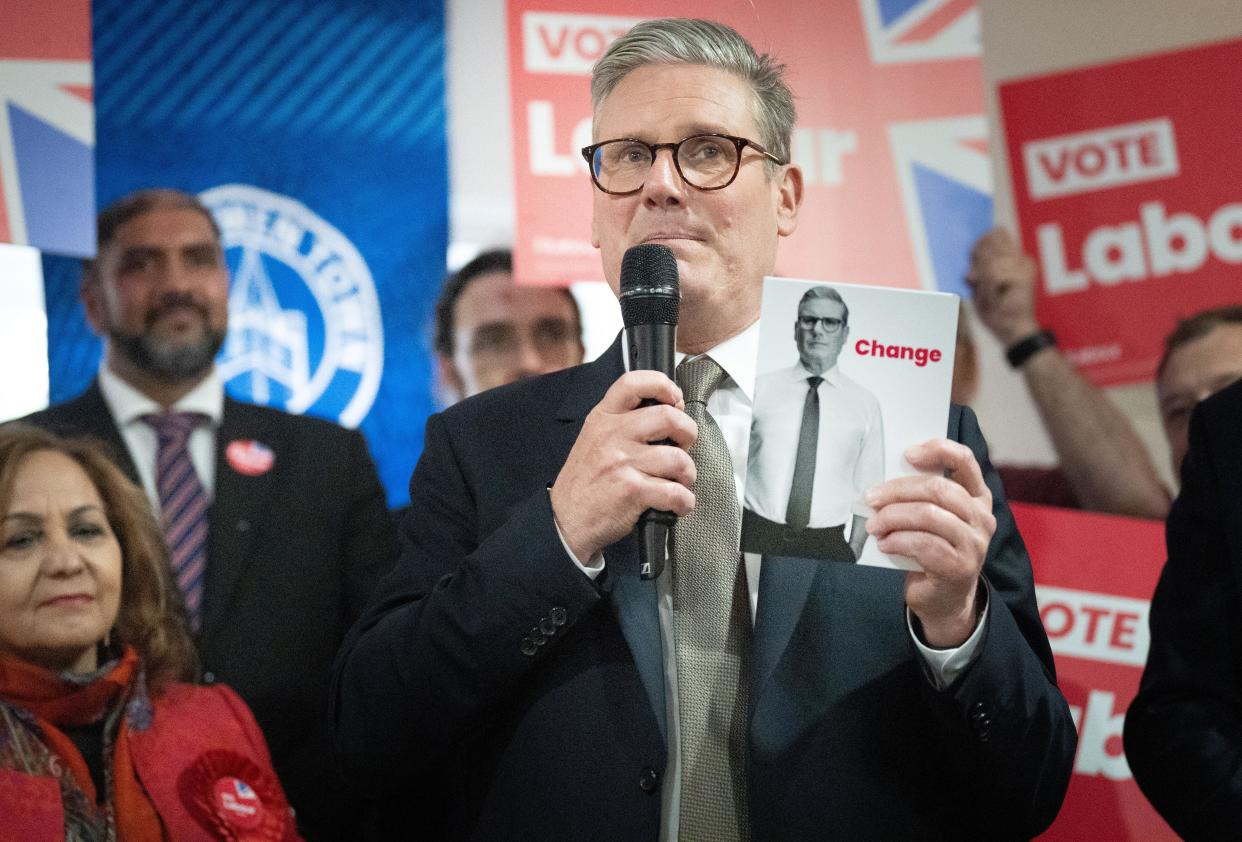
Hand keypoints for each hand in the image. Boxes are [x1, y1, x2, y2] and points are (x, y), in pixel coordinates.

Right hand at [550, 371, 697, 560]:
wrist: (566, 520)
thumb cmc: (585, 481)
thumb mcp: (593, 437)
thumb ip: (623, 421)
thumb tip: (668, 410)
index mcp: (603, 418)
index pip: (634, 382)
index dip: (663, 385)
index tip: (675, 400)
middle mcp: (613, 436)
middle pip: (670, 417)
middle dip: (688, 434)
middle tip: (682, 448)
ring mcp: (622, 463)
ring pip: (678, 459)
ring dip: (687, 474)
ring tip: (679, 482)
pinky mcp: (632, 491)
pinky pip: (675, 492)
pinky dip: (685, 501)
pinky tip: (678, 504)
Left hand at [865, 439, 995, 646]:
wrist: (943, 599)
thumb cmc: (933, 551)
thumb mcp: (932, 519)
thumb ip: (920, 498)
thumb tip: (883, 483)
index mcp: (976, 497)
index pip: (965, 460)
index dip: (937, 450)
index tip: (907, 454)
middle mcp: (981, 517)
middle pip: (938, 488)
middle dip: (897, 490)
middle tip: (871, 498)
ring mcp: (974, 543)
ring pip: (928, 515)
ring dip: (893, 517)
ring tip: (874, 525)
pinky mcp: (960, 567)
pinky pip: (923, 544)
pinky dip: (898, 541)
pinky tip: (885, 544)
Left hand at [966, 228, 1040, 345]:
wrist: (1013, 331)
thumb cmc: (996, 312)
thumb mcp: (980, 289)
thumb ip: (977, 273)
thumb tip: (970, 271)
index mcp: (1012, 258)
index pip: (994, 235)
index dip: (977, 248)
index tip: (973, 270)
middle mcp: (1020, 258)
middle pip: (991, 244)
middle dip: (978, 264)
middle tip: (976, 282)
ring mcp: (1024, 266)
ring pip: (990, 263)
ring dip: (983, 283)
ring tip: (991, 296)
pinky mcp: (1024, 275)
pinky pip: (994, 276)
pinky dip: (988, 290)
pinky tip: (997, 299)